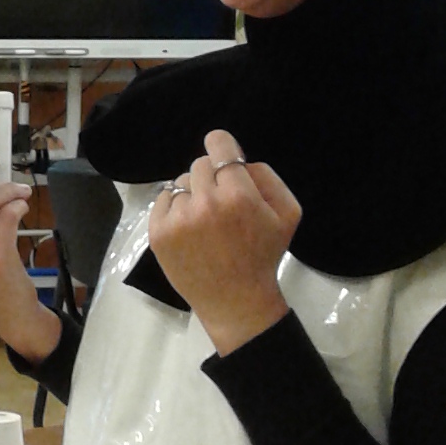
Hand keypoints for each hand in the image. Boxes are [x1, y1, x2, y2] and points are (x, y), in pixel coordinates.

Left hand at [146, 130, 300, 355]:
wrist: (234, 300)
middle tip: (221, 202)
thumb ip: (267, 176)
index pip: (219, 144)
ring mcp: (178, 219)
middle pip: (200, 164)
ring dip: (193, 194)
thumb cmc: (263, 255)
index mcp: (238, 196)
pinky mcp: (158, 233)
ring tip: (206, 221)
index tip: (222, 155)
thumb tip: (239, 159)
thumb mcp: (288, 213)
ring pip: (181, 183)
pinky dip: (175, 208)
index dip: (221, 146)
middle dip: (211, 177)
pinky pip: (163, 200)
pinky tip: (189, 227)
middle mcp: (205, 203)